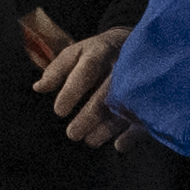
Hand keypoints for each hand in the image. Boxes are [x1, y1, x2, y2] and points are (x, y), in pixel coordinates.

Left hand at [33, 25, 134, 147]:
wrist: (131, 43)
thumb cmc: (95, 53)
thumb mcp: (74, 53)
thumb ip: (56, 71)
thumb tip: (39, 87)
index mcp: (100, 51)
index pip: (87, 69)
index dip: (73, 90)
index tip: (59, 111)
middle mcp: (122, 64)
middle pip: (108, 90)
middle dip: (91, 114)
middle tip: (72, 134)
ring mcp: (139, 79)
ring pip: (127, 105)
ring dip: (109, 127)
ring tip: (90, 141)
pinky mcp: (150, 95)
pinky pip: (145, 114)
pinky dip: (134, 133)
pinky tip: (119, 145)